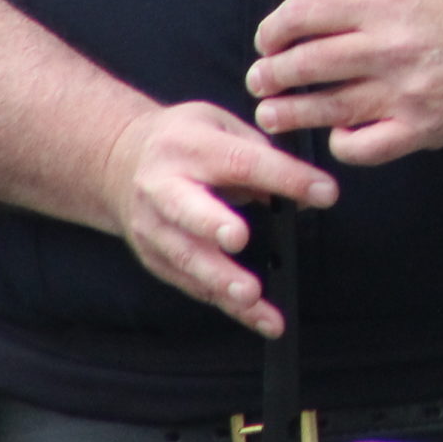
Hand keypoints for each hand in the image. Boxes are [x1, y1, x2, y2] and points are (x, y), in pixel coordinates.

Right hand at [99, 103, 335, 336]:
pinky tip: (256, 317)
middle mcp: (164, 188)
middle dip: (212, 224)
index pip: (242, 161)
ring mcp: (154, 227)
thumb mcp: (219, 124)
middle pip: (187, 209)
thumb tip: (307, 190)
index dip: (284, 177)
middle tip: (241, 240)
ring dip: (219, 279)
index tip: (325, 192)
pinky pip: (190, 284)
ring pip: (185, 257)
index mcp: (190, 147)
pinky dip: (223, 303)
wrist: (117, 162)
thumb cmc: (183, 139)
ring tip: (252, 298)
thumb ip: (260, 152)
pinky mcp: (154, 258)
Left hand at [249, 0, 442, 164]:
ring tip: (274, 114)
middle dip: (270, 75)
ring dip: (288, 114)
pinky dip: (340, 144)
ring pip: (324, 109)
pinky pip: (361, 147)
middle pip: (304, 65)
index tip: (267, 40)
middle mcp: (391, 47)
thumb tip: (305, 7)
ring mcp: (406, 92)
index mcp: (387, 4)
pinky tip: (339, 134)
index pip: (304, 15)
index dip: (273, 30)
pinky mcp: (423, 129)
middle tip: (261, 80)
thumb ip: (360, 3)